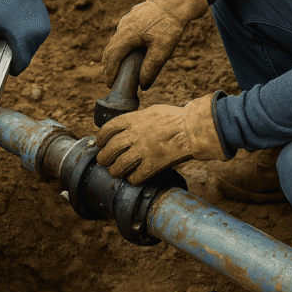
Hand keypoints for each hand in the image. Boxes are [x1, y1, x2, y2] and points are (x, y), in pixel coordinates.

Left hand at [0, 0, 50, 75]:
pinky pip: (36, 39)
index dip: (12, 68)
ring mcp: (43, 33)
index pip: (20, 66)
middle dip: (16, 54)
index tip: (5, 63)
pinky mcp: (47, 27)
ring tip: (12, 30)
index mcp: (22, 40)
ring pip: (32, 49)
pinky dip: (28, 37)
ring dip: (22, 45)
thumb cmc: (2, 5)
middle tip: (5, 43)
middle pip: (26, 58)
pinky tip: (21, 24)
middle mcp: (36, 39)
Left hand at [95, 93, 228, 184]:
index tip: (100, 143)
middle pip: (109, 150)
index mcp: (133, 120)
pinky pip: (136, 177)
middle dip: (103, 157)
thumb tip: (129, 126)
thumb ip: (137, 120)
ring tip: (115, 172)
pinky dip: (132, 179)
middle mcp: (134, 135)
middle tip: (103, 161)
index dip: (100, 138)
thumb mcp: (151, 112)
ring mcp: (143, 151)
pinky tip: (133, 178)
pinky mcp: (153, 165)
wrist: (192, 129)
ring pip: (119, 166)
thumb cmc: (175, 118)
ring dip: (114, 171)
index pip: (107, 129)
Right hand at [102, 0, 206, 90]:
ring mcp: (125, 23)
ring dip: (113, 58)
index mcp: (127, 35)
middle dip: (108, 67)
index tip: (110, 84)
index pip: (112, 57)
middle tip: (112, 81)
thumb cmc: (168, 25)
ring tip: (118, 71)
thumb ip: (151, 68)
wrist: (173, 2)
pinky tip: (127, 55)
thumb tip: (143, 85)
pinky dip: (119, 49)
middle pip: (109, 50)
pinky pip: (120, 37)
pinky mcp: (130, 20)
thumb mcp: (163, 49)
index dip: (109, 72)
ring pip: (114, 43)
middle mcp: (123, 28)